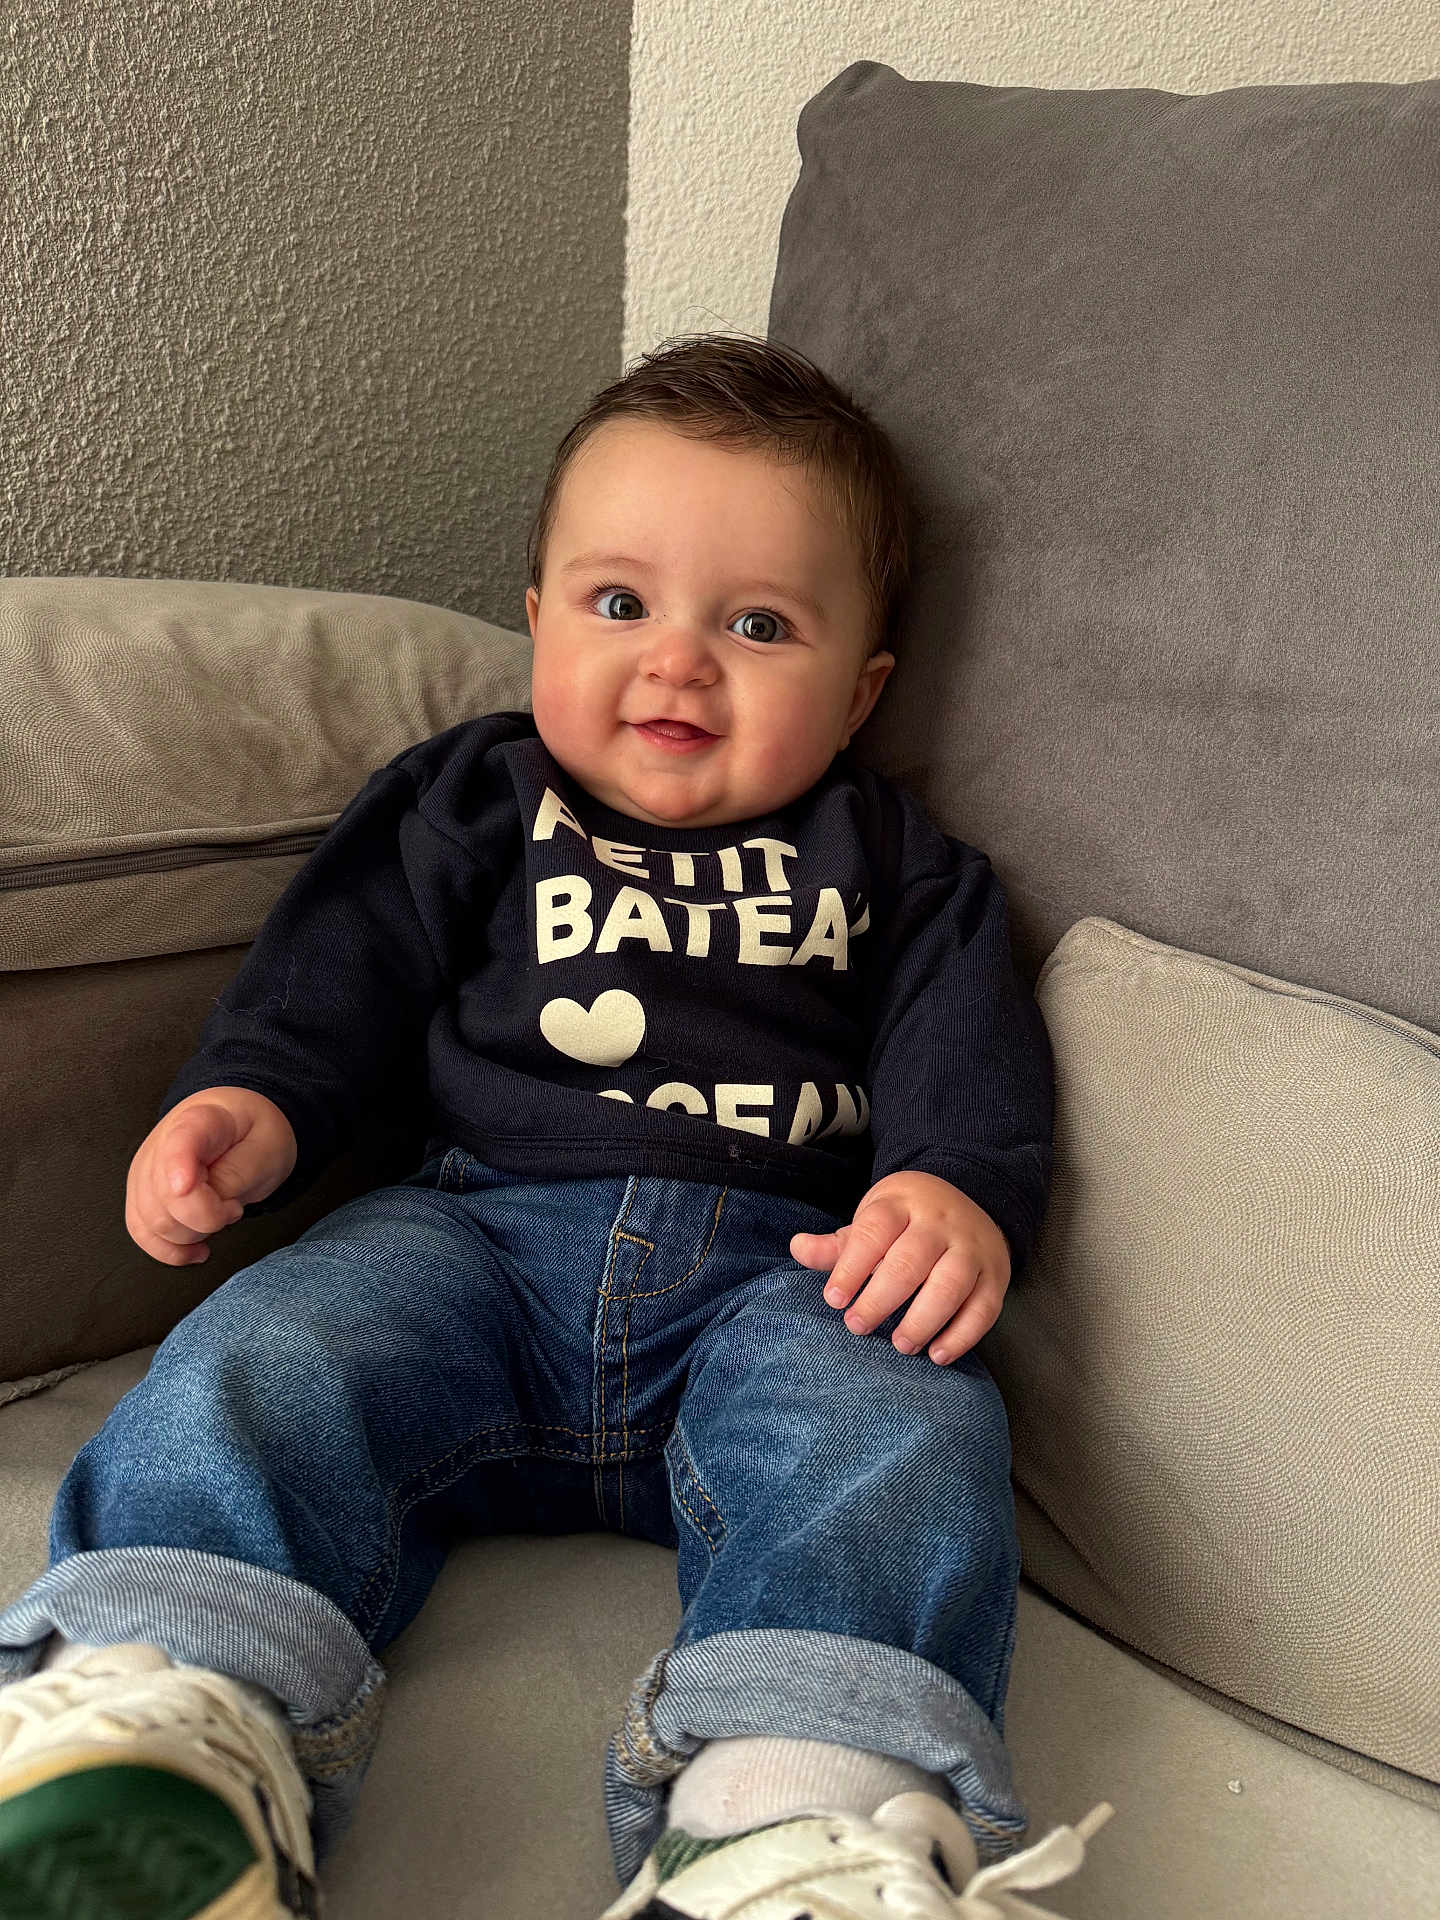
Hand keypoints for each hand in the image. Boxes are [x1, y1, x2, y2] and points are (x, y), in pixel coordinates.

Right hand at [125, 1086, 297, 1266]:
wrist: (239, 1124)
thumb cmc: (254, 1133)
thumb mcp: (267, 1147)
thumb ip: (237, 1173)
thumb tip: (210, 1203)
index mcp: (198, 1121)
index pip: (178, 1145)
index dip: (177, 1169)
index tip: (186, 1187)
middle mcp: (160, 1145)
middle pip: (166, 1199)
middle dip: (207, 1217)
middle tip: (234, 1205)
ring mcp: (145, 1172)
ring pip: (153, 1222)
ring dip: (193, 1233)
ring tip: (219, 1214)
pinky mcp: (141, 1195)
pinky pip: (142, 1233)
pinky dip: (170, 1249)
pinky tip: (196, 1249)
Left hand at [789, 1170, 1010, 1364]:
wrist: (971, 1198)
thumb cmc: (907, 1220)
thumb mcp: (872, 1220)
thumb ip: (837, 1244)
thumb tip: (797, 1248)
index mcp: (901, 1205)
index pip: (874, 1231)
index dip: (852, 1266)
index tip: (834, 1299)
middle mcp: (939, 1223)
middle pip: (910, 1260)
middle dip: (881, 1298)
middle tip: (857, 1326)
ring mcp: (971, 1248)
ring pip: (950, 1284)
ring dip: (924, 1319)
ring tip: (901, 1345)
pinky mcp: (995, 1275)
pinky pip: (984, 1307)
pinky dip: (962, 1335)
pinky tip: (938, 1354)